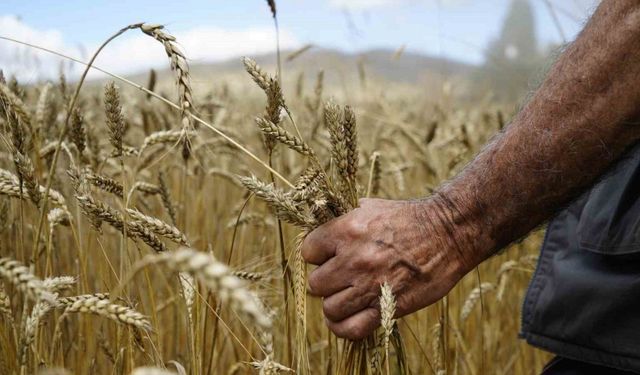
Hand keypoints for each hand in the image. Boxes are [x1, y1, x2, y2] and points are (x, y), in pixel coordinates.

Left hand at [301, 197, 477, 339]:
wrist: (447, 233)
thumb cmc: (407, 218)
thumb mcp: (370, 207)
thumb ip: (341, 220)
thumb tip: (318, 229)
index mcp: (347, 230)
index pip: (308, 251)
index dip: (318, 254)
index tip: (329, 255)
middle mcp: (354, 258)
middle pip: (316, 283)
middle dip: (326, 281)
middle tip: (341, 277)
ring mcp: (370, 285)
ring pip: (330, 308)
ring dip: (335, 304)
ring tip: (346, 297)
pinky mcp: (387, 307)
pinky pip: (351, 328)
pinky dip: (343, 327)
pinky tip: (346, 318)